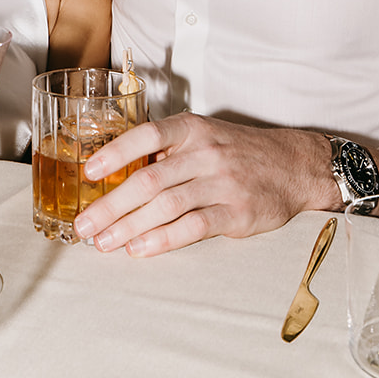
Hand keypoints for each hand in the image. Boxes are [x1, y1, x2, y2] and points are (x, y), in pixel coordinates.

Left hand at [73, 114, 336, 256]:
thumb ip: (168, 152)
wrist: (294, 165)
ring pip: (166, 205)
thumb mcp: (204, 136)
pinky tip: (141, 249)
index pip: (146, 135)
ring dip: (130, 227)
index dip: (115, 153)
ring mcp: (222, 182)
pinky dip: (163, 239)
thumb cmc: (239, 152)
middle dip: (111, 204)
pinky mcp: (237, 212)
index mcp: (192, 128)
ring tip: (104, 243)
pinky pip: (194, 227)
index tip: (89, 172)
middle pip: (149, 179)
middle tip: (85, 224)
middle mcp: (205, 152)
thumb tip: (120, 175)